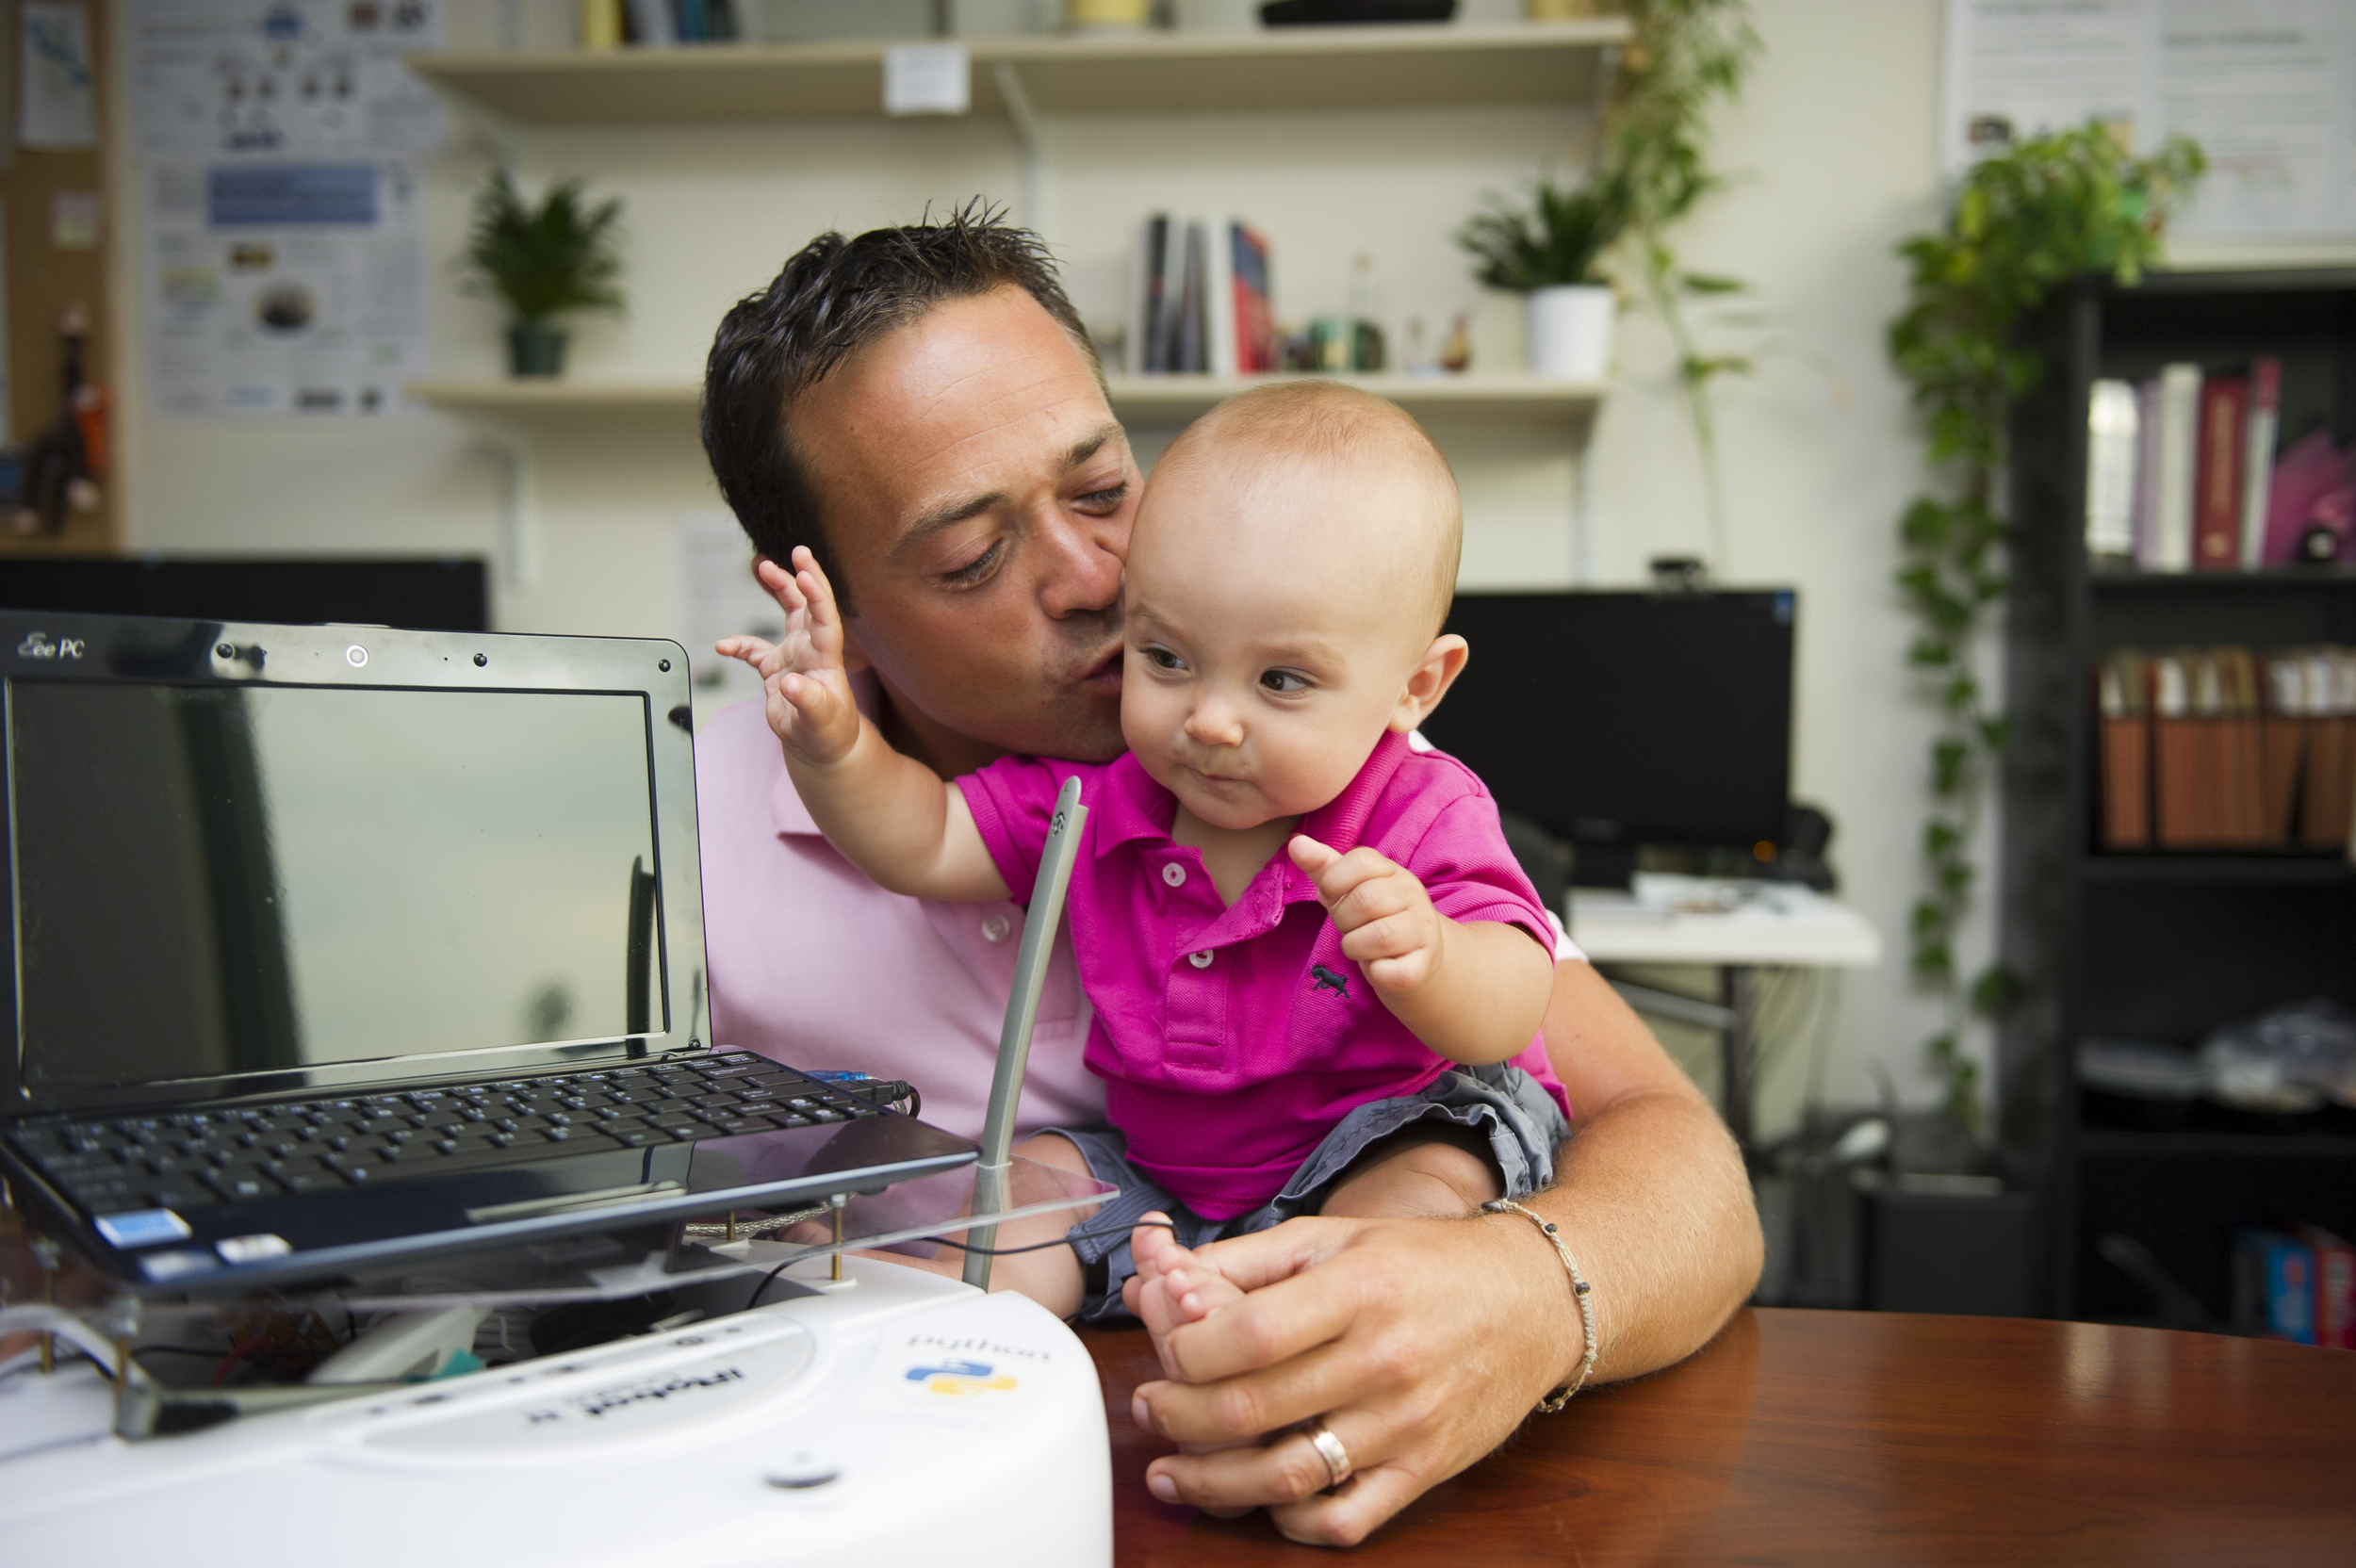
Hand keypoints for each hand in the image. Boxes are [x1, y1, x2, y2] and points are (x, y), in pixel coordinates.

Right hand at [714, 547, 860, 767]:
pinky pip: (754, 649)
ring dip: (778, 589)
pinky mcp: (776, 669)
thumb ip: (809, 701)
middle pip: (809, 605)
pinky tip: (723, 647)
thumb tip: (791, 683)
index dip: (818, 594)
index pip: (826, 618)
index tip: (806, 572)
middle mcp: (811, 650)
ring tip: (763, 567)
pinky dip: (738, 645)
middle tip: (797, 551)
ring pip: (788, 613)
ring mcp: (794, 656)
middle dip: (802, 577)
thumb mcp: (822, 721)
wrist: (821, 748)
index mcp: (826, 658)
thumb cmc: (829, 733)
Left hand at [1126, 1212, 1579, 1546]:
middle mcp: (1382, 1359)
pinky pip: (1346, 1518)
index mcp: (1357, 1289)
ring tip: (1170, 1470)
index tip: (1166, 1350)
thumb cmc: (1424, 1263)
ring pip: (1287, 1473)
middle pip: (1252, 1407)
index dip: (1185, 1350)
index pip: (1248, 1334)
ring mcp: (1406, 1422)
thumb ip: (1247, 1260)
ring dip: (1211, 1481)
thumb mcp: (1336, 1236)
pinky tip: (1258, 1501)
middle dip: (1178, 1415)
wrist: (1534, 1301)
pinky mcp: (1426, 1469)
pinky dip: (1292, 1521)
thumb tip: (1161, 1277)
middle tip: (1150, 1408)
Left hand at [1287, 836, 1443, 994]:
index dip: (1334, 881)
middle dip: (1343, 919)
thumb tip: (1296, 843)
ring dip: (1356, 947)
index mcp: (1392, 872)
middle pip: (1366, 899)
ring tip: (1362, 947)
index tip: (1330, 897)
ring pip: (1379, 936)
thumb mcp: (1348, 890)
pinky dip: (1376, 973)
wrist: (1417, 957)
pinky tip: (1379, 967)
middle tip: (1349, 928)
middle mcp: (1413, 895)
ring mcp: (1422, 930)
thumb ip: (1323, 867)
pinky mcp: (1423, 965)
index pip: (1361, 860)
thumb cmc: (1374, 919)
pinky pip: (1392, 972)